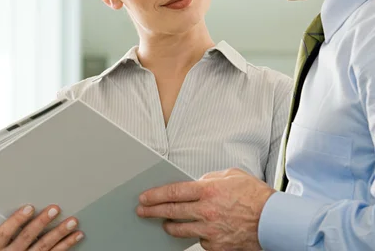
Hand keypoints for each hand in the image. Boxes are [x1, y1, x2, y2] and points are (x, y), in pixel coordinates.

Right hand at [0, 204, 83, 249]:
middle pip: (28, 239)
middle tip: (54, 209)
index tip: (29, 207)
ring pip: (45, 248)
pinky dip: (68, 245)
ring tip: (72, 222)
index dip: (17, 220)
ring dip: (60, 234)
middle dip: (42, 223)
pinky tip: (77, 235)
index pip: (5, 233)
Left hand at [136, 168, 275, 250]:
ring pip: (181, 230)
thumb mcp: (232, 175)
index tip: (144, 197)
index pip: (173, 192)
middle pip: (171, 212)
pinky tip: (200, 231)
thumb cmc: (257, 197)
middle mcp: (207, 211)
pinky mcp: (217, 246)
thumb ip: (210, 178)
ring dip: (170, 227)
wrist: (276, 221)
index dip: (155, 195)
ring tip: (165, 224)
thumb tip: (197, 183)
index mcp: (208, 190)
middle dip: (153, 211)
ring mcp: (211, 231)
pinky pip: (200, 241)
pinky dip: (198, 235)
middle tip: (143, 211)